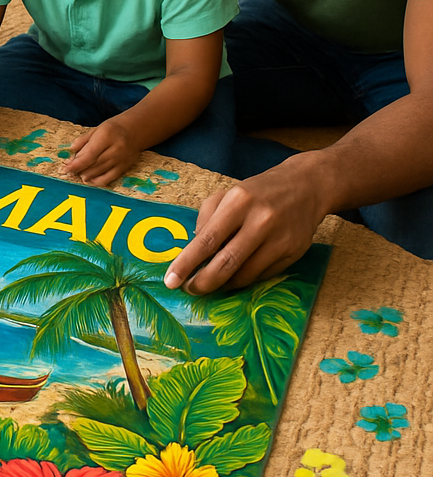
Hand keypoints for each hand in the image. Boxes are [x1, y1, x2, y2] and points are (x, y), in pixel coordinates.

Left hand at [63, 119, 138, 185]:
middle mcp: (115, 148)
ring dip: (86, 175)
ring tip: (78, 174)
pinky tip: (89, 180)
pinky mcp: (125, 167)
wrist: (135, 130)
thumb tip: (71, 150)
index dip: (76, 163)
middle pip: (94, 164)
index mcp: (106, 136)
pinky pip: (109, 178)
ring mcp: (121, 159)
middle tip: (69, 171)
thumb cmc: (112, 129)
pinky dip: (97, 181)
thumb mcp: (96, 129)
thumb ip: (83, 140)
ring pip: (100, 172)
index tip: (66, 168)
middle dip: (79, 169)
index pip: (89, 154)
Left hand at [164, 153, 330, 294]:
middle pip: (226, 263)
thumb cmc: (258, 192)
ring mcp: (279, 239)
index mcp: (238, 202)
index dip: (187, 263)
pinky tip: (233, 277)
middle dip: (203, 282)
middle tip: (189, 289)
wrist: (306, 186)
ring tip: (209, 283)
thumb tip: (192, 251)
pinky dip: (243, 280)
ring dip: (222, 284)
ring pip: (244, 275)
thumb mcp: (227, 195)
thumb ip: (206, 219)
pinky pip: (262, 275)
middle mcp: (260, 221)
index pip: (207, 240)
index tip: (171, 280)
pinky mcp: (293, 252)